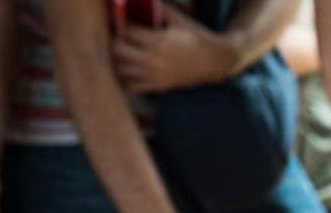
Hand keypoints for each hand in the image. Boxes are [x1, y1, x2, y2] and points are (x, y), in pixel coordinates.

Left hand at [113, 6, 237, 93]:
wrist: (214, 62)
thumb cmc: (197, 38)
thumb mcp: (180, 20)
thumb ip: (161, 9)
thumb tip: (144, 0)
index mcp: (159, 41)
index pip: (127, 32)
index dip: (123, 26)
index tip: (125, 24)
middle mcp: (154, 60)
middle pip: (118, 50)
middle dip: (116, 42)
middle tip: (119, 39)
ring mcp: (155, 75)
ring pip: (121, 69)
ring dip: (117, 60)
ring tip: (122, 54)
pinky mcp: (158, 86)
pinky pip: (132, 86)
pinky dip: (125, 79)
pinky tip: (127, 71)